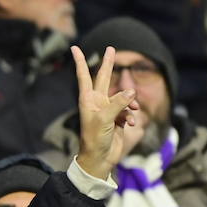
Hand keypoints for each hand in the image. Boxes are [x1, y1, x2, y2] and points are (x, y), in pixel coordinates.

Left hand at [72, 45, 139, 180]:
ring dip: (129, 103)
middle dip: (108, 64)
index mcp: (88, 100)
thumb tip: (131, 91)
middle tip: (110, 48)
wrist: (100, 159)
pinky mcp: (117, 119)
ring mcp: (108, 110)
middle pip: (104, 78)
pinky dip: (130, 116)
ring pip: (123, 97)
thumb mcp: (105, 119)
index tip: (74, 48)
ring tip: (131, 112)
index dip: (80, 61)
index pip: (84, 76)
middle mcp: (97, 102)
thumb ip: (118, 103)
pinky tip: (129, 124)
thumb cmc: (95, 139)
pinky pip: (127, 111)